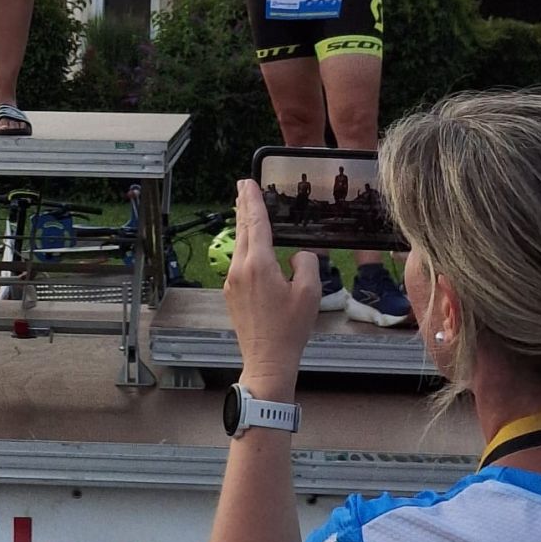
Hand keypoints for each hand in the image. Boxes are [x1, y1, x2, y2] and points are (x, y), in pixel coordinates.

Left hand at [223, 180, 320, 395]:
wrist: (267, 359)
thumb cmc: (290, 329)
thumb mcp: (309, 293)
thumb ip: (306, 264)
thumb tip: (296, 255)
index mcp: (259, 264)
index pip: (256, 223)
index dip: (253, 200)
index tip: (248, 182)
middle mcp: (240, 267)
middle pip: (242, 228)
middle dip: (243, 205)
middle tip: (243, 186)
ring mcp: (232, 280)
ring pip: (238, 244)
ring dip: (243, 224)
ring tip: (245, 208)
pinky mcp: (231, 291)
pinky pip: (237, 259)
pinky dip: (243, 244)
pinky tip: (249, 243)